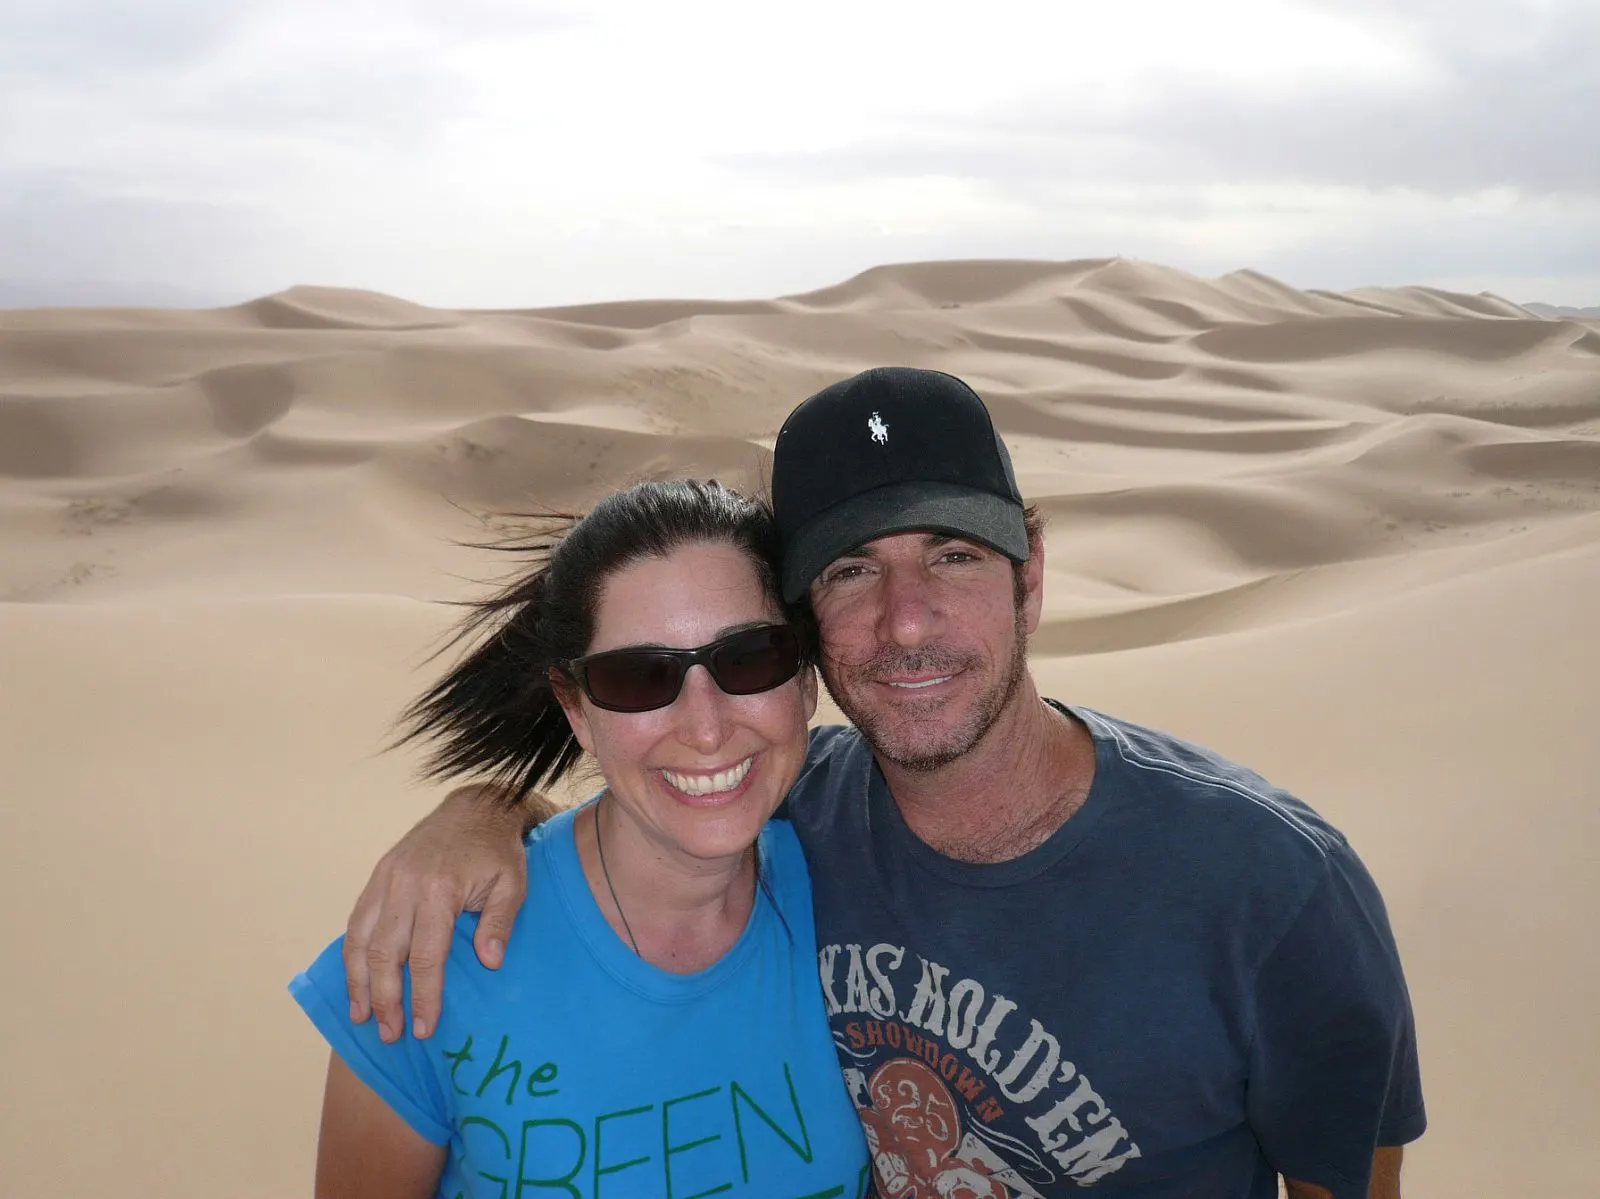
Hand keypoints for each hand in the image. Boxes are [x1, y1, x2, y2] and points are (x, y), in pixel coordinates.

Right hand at [343, 783, 546, 1041]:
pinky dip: (352, 953)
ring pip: (360, 939)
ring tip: (362, 1016)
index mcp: (440, 890)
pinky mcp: (378, 874)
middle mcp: (405, 885)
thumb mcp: (513, 884)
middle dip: (385, 1000)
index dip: (422, 996)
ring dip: (358, 982)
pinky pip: (357, 920)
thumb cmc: (497, 852)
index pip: (425, 957)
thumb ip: (500, 923)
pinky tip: (355, 979)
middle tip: (390, 1034)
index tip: (423, 1028)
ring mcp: (386, 878)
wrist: (476, 807)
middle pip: (384, 954)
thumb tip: (490, 963)